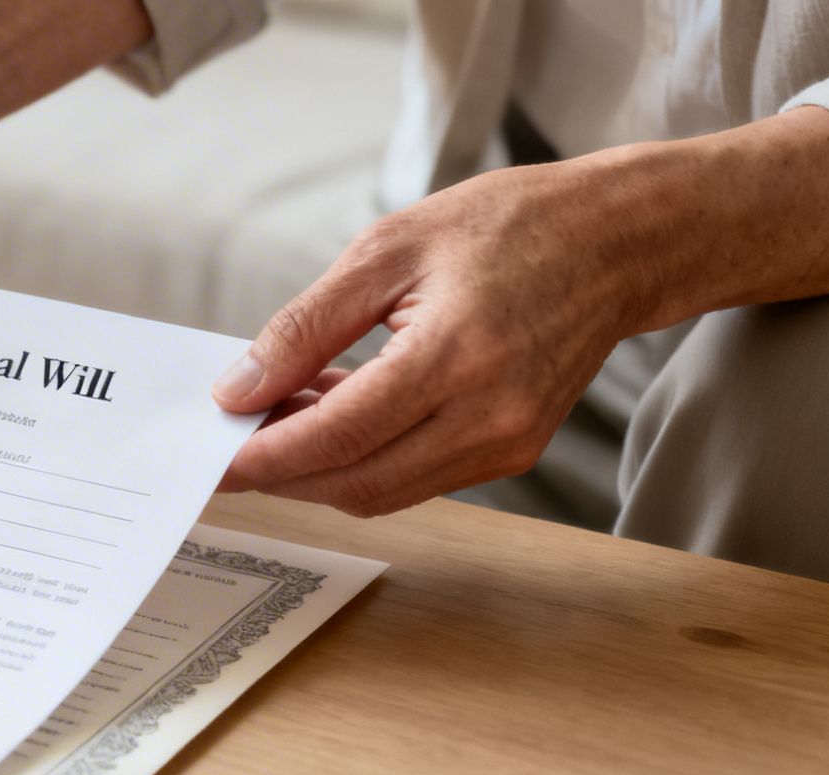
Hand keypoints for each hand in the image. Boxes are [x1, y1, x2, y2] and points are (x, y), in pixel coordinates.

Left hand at [214, 105, 828, 517]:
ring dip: (318, 470)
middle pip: (354, 482)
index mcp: (457, 356)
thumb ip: (305, 328)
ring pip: (381, 492)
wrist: (618, 241)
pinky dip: (362, 461)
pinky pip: (414, 479)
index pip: (338, 435)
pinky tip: (332, 417)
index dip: (265, 456)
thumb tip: (239, 389)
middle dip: (281, 473)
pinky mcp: (513, 454)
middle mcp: (490, 417)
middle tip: (228, 442)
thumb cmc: (508, 227)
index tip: (210, 455)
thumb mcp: (387, 250)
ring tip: (276, 421)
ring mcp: (508, 445)